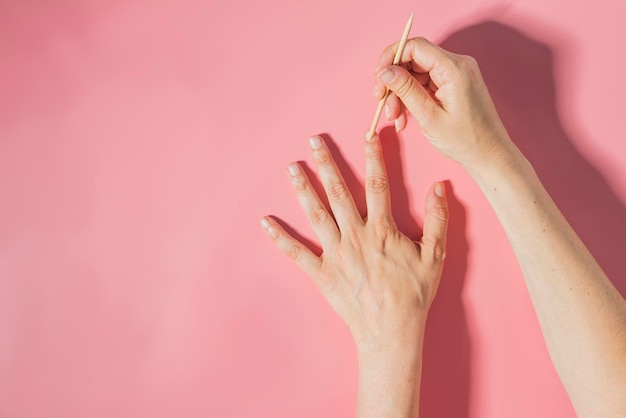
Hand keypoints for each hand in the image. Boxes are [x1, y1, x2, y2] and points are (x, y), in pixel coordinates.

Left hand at [260, 134, 448, 351]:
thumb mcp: (435, 256)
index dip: (374, 157)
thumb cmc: (413, 295)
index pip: (378, 184)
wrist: (391, 331)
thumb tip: (441, 187)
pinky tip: (265, 223)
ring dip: (303, 189)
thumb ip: (438, 219)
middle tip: (313, 140)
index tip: (369, 135)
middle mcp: (355, 235)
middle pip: (339, 192)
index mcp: (382, 229)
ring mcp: (335, 253)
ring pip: (316, 214)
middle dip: (326, 163)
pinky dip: (280, 238)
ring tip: (291, 168)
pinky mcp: (321, 273)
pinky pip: (296, 253)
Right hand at [373, 37, 514, 169]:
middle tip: (382, 104)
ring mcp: (456, 74)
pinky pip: (424, 84)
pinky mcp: (453, 84)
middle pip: (412, 60)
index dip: (391, 58)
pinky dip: (411, 99)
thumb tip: (384, 71)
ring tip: (396, 118)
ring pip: (415, 74)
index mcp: (454, 68)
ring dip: (400, 95)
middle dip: (394, 82)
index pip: (415, 46)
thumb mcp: (428, 116)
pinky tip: (405, 118)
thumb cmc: (465, 140)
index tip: (377, 78)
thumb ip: (405, 89)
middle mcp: (457, 65)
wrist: (488, 154)